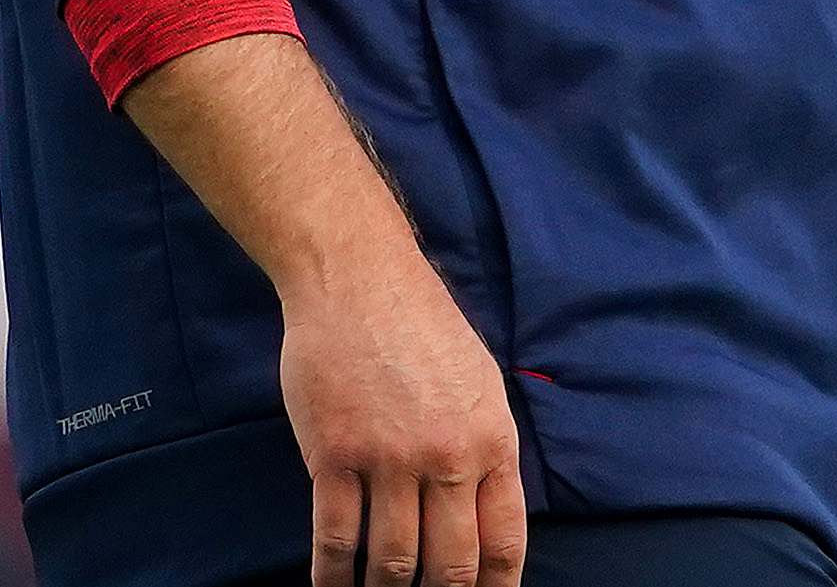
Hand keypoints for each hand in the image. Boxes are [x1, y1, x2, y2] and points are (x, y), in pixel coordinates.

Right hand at [279, 243, 526, 586]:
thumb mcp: (479, 380)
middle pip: (450, 565)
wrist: (358, 279)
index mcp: (491, 440)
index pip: (503, 542)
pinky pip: (336, 540)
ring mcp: (390, 460)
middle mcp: (447, 458)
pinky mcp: (336, 456)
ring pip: (393, 562)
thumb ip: (484, 447)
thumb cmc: (420, 324)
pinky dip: (333, 577)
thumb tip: (487, 511)